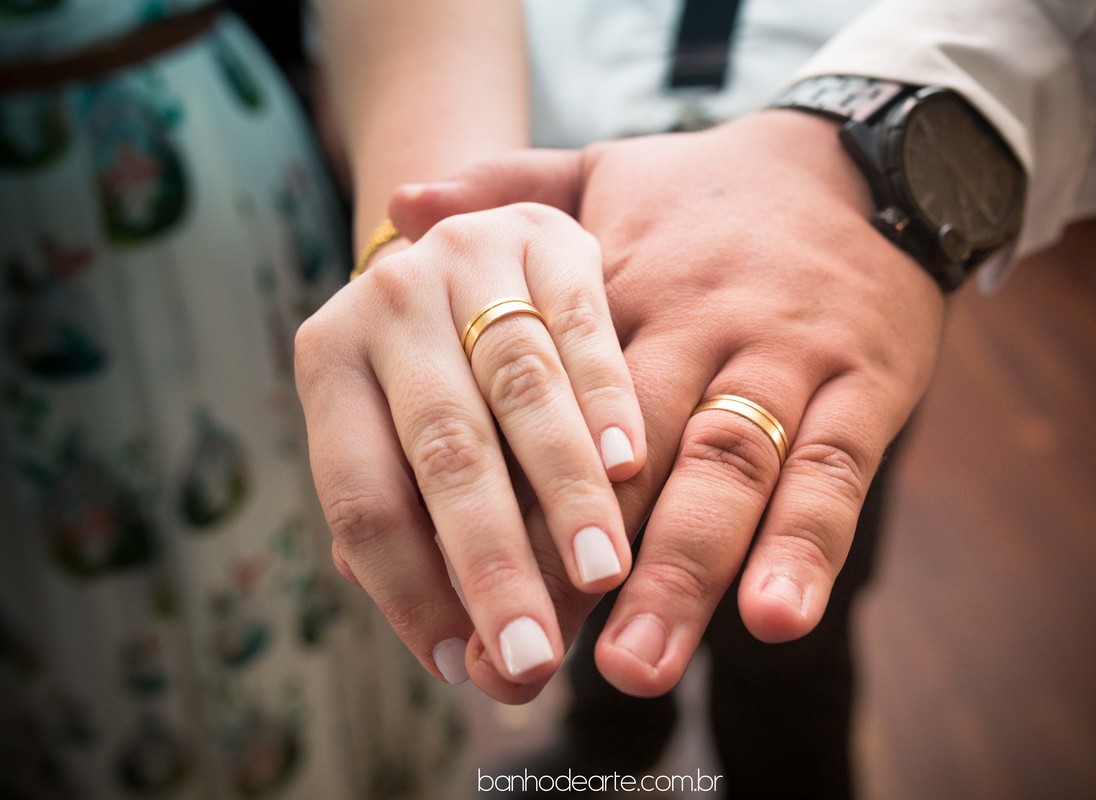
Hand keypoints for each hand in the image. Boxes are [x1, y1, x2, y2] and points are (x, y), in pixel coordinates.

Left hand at [295, 203, 645, 687]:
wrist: (468, 239)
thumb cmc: (433, 368)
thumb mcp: (397, 426)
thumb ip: (413, 527)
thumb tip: (455, 649)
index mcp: (328, 358)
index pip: (362, 496)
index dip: (408, 591)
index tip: (461, 667)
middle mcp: (384, 301)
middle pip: (443, 450)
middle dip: (493, 561)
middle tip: (533, 656)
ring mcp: (464, 257)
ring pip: (519, 390)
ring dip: (563, 491)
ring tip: (597, 576)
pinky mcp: (545, 234)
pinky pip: (581, 325)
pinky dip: (606, 397)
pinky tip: (630, 466)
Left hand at [389, 111, 946, 696]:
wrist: (861, 157)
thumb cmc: (710, 193)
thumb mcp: (601, 171)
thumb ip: (506, 188)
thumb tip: (402, 197)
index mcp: (620, 284)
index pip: (548, 397)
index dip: (502, 493)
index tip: (454, 584)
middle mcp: (698, 324)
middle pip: (629, 452)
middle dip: (575, 559)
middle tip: (525, 659)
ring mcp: (787, 355)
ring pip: (727, 468)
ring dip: (681, 572)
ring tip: (636, 668)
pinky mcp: (867, 381)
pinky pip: (838, 469)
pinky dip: (806, 543)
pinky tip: (774, 617)